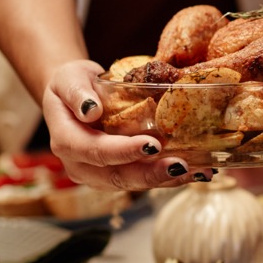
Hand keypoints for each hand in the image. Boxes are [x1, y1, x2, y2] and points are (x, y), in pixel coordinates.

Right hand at [42, 59, 213, 190]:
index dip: (123, 151)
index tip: (152, 145)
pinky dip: (168, 177)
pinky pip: (141, 179)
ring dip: (165, 179)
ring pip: (132, 183)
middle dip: (151, 174)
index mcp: (66, 141)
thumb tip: (91, 110)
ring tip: (197, 171)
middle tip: (181, 166)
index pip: (95, 151)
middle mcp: (80, 165)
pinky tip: (195, 172)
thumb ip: (76, 92)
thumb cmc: (72, 83)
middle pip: (116, 176)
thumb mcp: (68, 78)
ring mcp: (98, 174)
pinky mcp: (116, 174)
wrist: (75, 95)